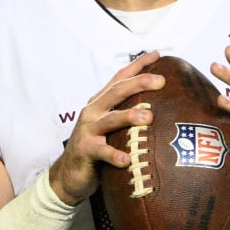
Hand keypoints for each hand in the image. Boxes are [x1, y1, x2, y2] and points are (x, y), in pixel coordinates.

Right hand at [49, 51, 163, 204]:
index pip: (120, 78)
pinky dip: (115, 155)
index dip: (138, 65)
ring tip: (148, 117)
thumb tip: (160, 109)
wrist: (68, 175)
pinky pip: (102, 151)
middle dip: (139, 83)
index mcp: (101, 102)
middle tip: (160, 80)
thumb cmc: (96, 148)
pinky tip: (127, 160)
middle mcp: (93, 111)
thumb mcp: (110, 128)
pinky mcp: (85, 150)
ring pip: (110, 119)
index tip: (157, 54)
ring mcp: (88, 130)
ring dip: (129, 117)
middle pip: (117, 92)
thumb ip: (127, 115)